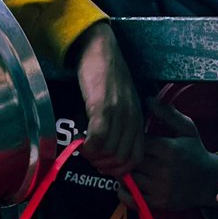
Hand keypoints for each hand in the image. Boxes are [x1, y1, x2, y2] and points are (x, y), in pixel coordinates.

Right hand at [71, 23, 142, 177]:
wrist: (99, 49)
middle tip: (91, 158)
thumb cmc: (106, 76)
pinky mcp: (102, 106)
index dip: (119, 169)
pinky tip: (80, 143)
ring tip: (85, 150)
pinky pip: (98, 138)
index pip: (136, 157)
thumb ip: (119, 124)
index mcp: (137, 119)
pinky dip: (88, 148)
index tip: (103, 165)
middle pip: (122, 159)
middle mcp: (131, 118)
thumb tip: (107, 150)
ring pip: (110, 152)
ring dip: (95, 158)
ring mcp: (118, 112)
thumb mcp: (120, 103)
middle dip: (105, 166)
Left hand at [116, 102, 217, 211]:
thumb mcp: (187, 129)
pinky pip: (132, 198)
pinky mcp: (158, 202)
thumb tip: (148, 98)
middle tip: (120, 152)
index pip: (136, 142)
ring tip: (124, 166)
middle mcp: (162, 169)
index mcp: (168, 149)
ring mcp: (159, 188)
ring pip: (128, 179)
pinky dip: (124, 191)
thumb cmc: (195, 151)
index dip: (129, 139)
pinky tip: (127, 184)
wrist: (209, 182)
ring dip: (122, 173)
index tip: (129, 138)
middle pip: (129, 161)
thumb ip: (167, 113)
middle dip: (122, 156)